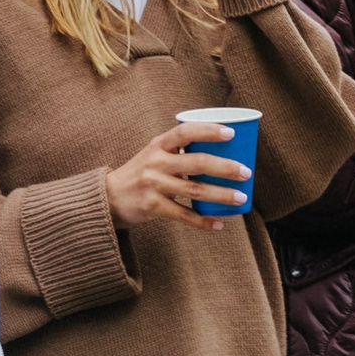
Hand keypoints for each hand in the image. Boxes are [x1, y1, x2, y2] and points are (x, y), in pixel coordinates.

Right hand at [104, 119, 251, 230]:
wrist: (108, 197)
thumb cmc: (141, 173)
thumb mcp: (154, 153)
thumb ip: (179, 150)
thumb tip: (221, 150)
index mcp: (158, 144)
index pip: (185, 131)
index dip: (209, 130)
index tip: (231, 133)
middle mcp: (156, 162)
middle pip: (196, 162)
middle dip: (225, 167)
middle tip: (246, 172)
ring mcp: (154, 184)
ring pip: (194, 190)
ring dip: (221, 195)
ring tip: (241, 198)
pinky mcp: (152, 206)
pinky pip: (183, 215)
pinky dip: (203, 222)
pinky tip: (219, 225)